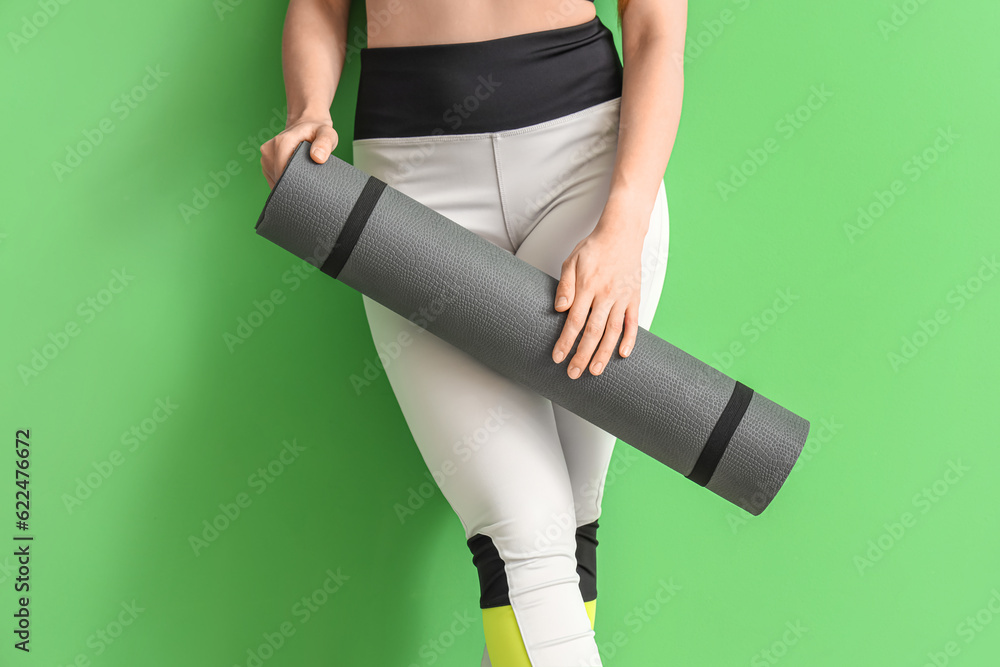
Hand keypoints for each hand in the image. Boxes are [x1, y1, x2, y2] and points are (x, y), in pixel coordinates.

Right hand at [260, 115, 337, 188]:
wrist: (306, 124)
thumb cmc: (316, 130)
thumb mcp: (326, 133)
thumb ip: (325, 143)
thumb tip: (318, 158)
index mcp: (281, 142)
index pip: (284, 172)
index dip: (296, 182)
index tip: (307, 184)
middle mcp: (269, 149)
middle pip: (279, 178)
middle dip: (293, 184)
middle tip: (308, 181)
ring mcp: (265, 157)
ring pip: (275, 180)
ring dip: (288, 182)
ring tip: (302, 176)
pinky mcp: (266, 163)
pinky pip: (273, 179)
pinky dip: (284, 181)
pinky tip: (294, 176)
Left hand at [551, 220, 645, 378]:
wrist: (622, 234)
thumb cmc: (594, 248)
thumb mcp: (571, 261)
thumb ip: (565, 286)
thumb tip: (560, 309)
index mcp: (588, 287)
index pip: (574, 321)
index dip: (566, 342)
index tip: (558, 357)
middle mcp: (606, 295)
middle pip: (593, 332)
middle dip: (582, 355)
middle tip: (574, 373)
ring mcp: (622, 298)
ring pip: (613, 332)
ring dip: (604, 353)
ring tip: (595, 371)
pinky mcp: (634, 298)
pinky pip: (633, 322)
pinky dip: (630, 340)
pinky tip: (623, 354)